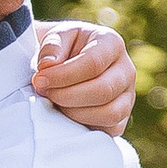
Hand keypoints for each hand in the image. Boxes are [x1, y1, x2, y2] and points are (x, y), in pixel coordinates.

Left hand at [33, 19, 137, 136]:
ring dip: (74, 113)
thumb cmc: (62, 49)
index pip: (93, 63)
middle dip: (66, 96)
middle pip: (103, 91)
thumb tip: (48, 66)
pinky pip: (108, 130)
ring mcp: (127, 97)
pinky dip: (84, 127)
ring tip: (54, 104)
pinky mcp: (121, 119)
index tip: (39, 79)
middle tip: (44, 93)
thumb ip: (51, 47)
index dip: (63, 75)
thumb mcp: (55, 37)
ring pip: (109, 114)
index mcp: (111, 44)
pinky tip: (65, 115)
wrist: (67, 63)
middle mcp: (126, 70)